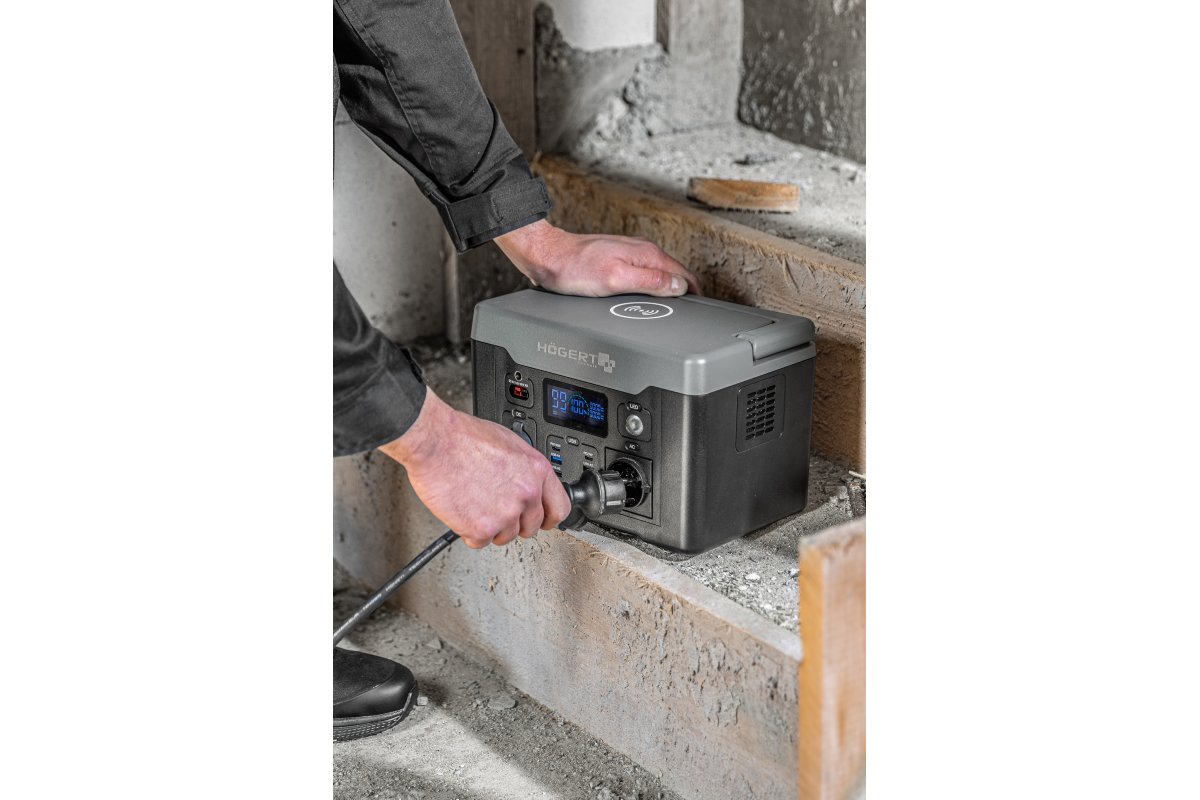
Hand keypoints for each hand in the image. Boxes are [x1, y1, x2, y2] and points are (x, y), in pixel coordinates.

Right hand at [378, 390, 571, 548]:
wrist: (435, 441)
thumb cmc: (464, 437)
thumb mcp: (509, 443)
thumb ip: (524, 469)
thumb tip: (527, 483)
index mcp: (537, 471)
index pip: (559, 508)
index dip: (549, 517)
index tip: (543, 520)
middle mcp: (526, 494)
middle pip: (531, 527)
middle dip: (515, 523)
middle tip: (496, 511)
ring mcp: (506, 514)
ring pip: (505, 536)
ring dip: (491, 527)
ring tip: (474, 505)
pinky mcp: (482, 528)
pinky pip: (480, 542)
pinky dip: (469, 532)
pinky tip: (462, 512)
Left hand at [495, 219, 700, 296]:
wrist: (547, 257)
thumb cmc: (574, 269)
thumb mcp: (616, 280)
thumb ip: (651, 281)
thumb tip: (678, 286)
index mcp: (646, 254)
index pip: (684, 274)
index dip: (694, 293)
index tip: (699, 309)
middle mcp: (641, 250)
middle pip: (673, 274)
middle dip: (683, 292)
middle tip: (688, 313)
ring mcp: (629, 254)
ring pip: (658, 274)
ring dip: (667, 290)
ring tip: (672, 309)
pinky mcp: (617, 260)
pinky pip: (643, 275)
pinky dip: (650, 288)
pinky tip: (645, 300)